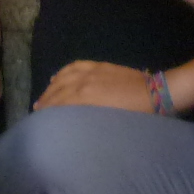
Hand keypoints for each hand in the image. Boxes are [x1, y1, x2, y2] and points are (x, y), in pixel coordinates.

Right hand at [35, 60, 155, 114]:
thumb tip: (76, 126)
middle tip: (37, 110)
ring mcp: (91, 71)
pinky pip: (75, 66)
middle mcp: (85, 82)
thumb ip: (91, 121)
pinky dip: (63, 72)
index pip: (60, 103)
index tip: (38, 120)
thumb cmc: (136, 115)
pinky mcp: (99, 66)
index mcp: (87, 97)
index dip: (48, 111)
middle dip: (46, 100)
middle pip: (59, 90)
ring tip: (44, 96)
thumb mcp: (112, 123)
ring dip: (51, 87)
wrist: (156, 94)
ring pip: (64, 77)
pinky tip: (56, 77)